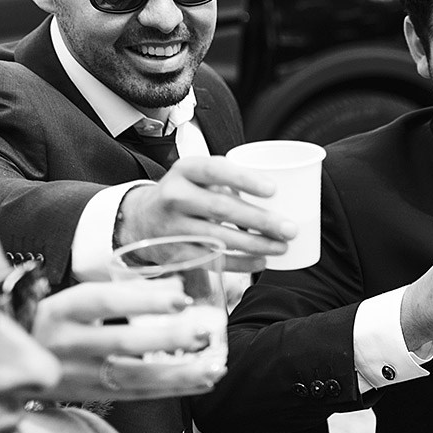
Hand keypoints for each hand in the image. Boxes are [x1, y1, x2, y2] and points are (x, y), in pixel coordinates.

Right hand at [33, 280, 221, 401]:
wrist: (3, 363)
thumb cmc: (51, 324)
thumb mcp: (75, 302)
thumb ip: (126, 291)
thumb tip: (177, 283)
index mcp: (59, 311)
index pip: (102, 301)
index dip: (142, 300)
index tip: (181, 298)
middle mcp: (65, 345)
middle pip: (120, 342)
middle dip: (167, 339)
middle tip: (203, 334)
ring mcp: (77, 376)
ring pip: (132, 377)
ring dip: (178, 374)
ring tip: (213, 368)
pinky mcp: (91, 397)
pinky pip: (137, 396)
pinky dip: (172, 391)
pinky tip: (200, 383)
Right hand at [115, 156, 295, 272]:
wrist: (141, 219)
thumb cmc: (187, 194)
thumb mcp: (199, 177)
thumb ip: (231, 180)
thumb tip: (286, 193)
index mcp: (185, 170)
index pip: (214, 170)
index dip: (244, 179)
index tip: (274, 190)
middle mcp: (174, 196)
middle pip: (221, 208)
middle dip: (260, 220)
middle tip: (291, 229)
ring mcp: (172, 226)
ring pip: (218, 237)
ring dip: (255, 244)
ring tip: (282, 247)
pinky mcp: (175, 253)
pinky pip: (212, 259)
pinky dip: (240, 263)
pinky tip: (262, 261)